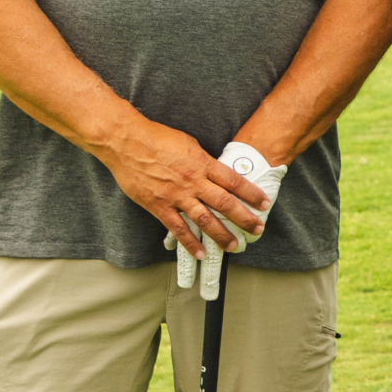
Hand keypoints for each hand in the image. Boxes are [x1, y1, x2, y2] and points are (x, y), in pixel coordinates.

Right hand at [166, 140, 287, 295]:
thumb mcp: (189, 144)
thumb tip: (216, 172)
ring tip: (233, 246)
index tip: (264, 203)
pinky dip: (190, 242)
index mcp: (202, 164)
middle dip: (244, 218)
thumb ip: (203, 161)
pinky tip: (200, 253)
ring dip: (221, 235)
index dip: (251, 194)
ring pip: (204, 220)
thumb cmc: (157, 138)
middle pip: (225, 203)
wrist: (126, 141)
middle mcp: (193, 181)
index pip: (234, 181)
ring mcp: (176, 195)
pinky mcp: (158, 206)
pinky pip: (177, 228)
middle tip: (257, 229)